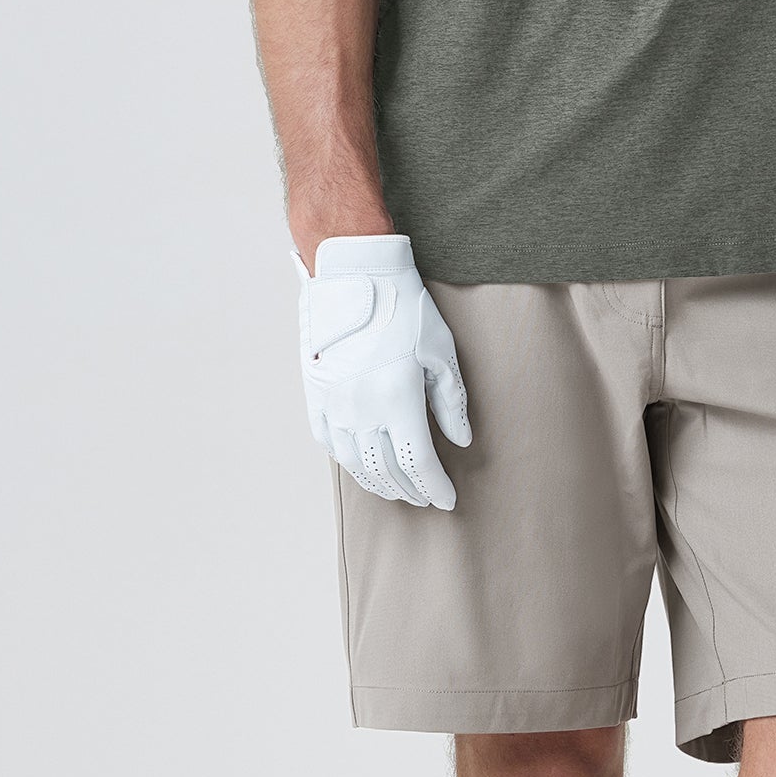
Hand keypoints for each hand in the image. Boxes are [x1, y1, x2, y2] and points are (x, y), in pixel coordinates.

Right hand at [296, 234, 471, 508]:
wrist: (352, 277)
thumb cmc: (403, 309)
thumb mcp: (440, 351)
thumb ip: (451, 401)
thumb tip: (461, 440)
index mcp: (397, 400)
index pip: (418, 463)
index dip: (435, 487)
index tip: (447, 499)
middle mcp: (361, 410)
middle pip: (386, 471)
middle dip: (410, 490)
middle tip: (425, 497)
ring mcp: (333, 405)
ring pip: (355, 464)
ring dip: (378, 483)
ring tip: (396, 489)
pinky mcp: (315, 396)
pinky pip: (328, 442)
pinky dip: (347, 461)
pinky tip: (361, 464)